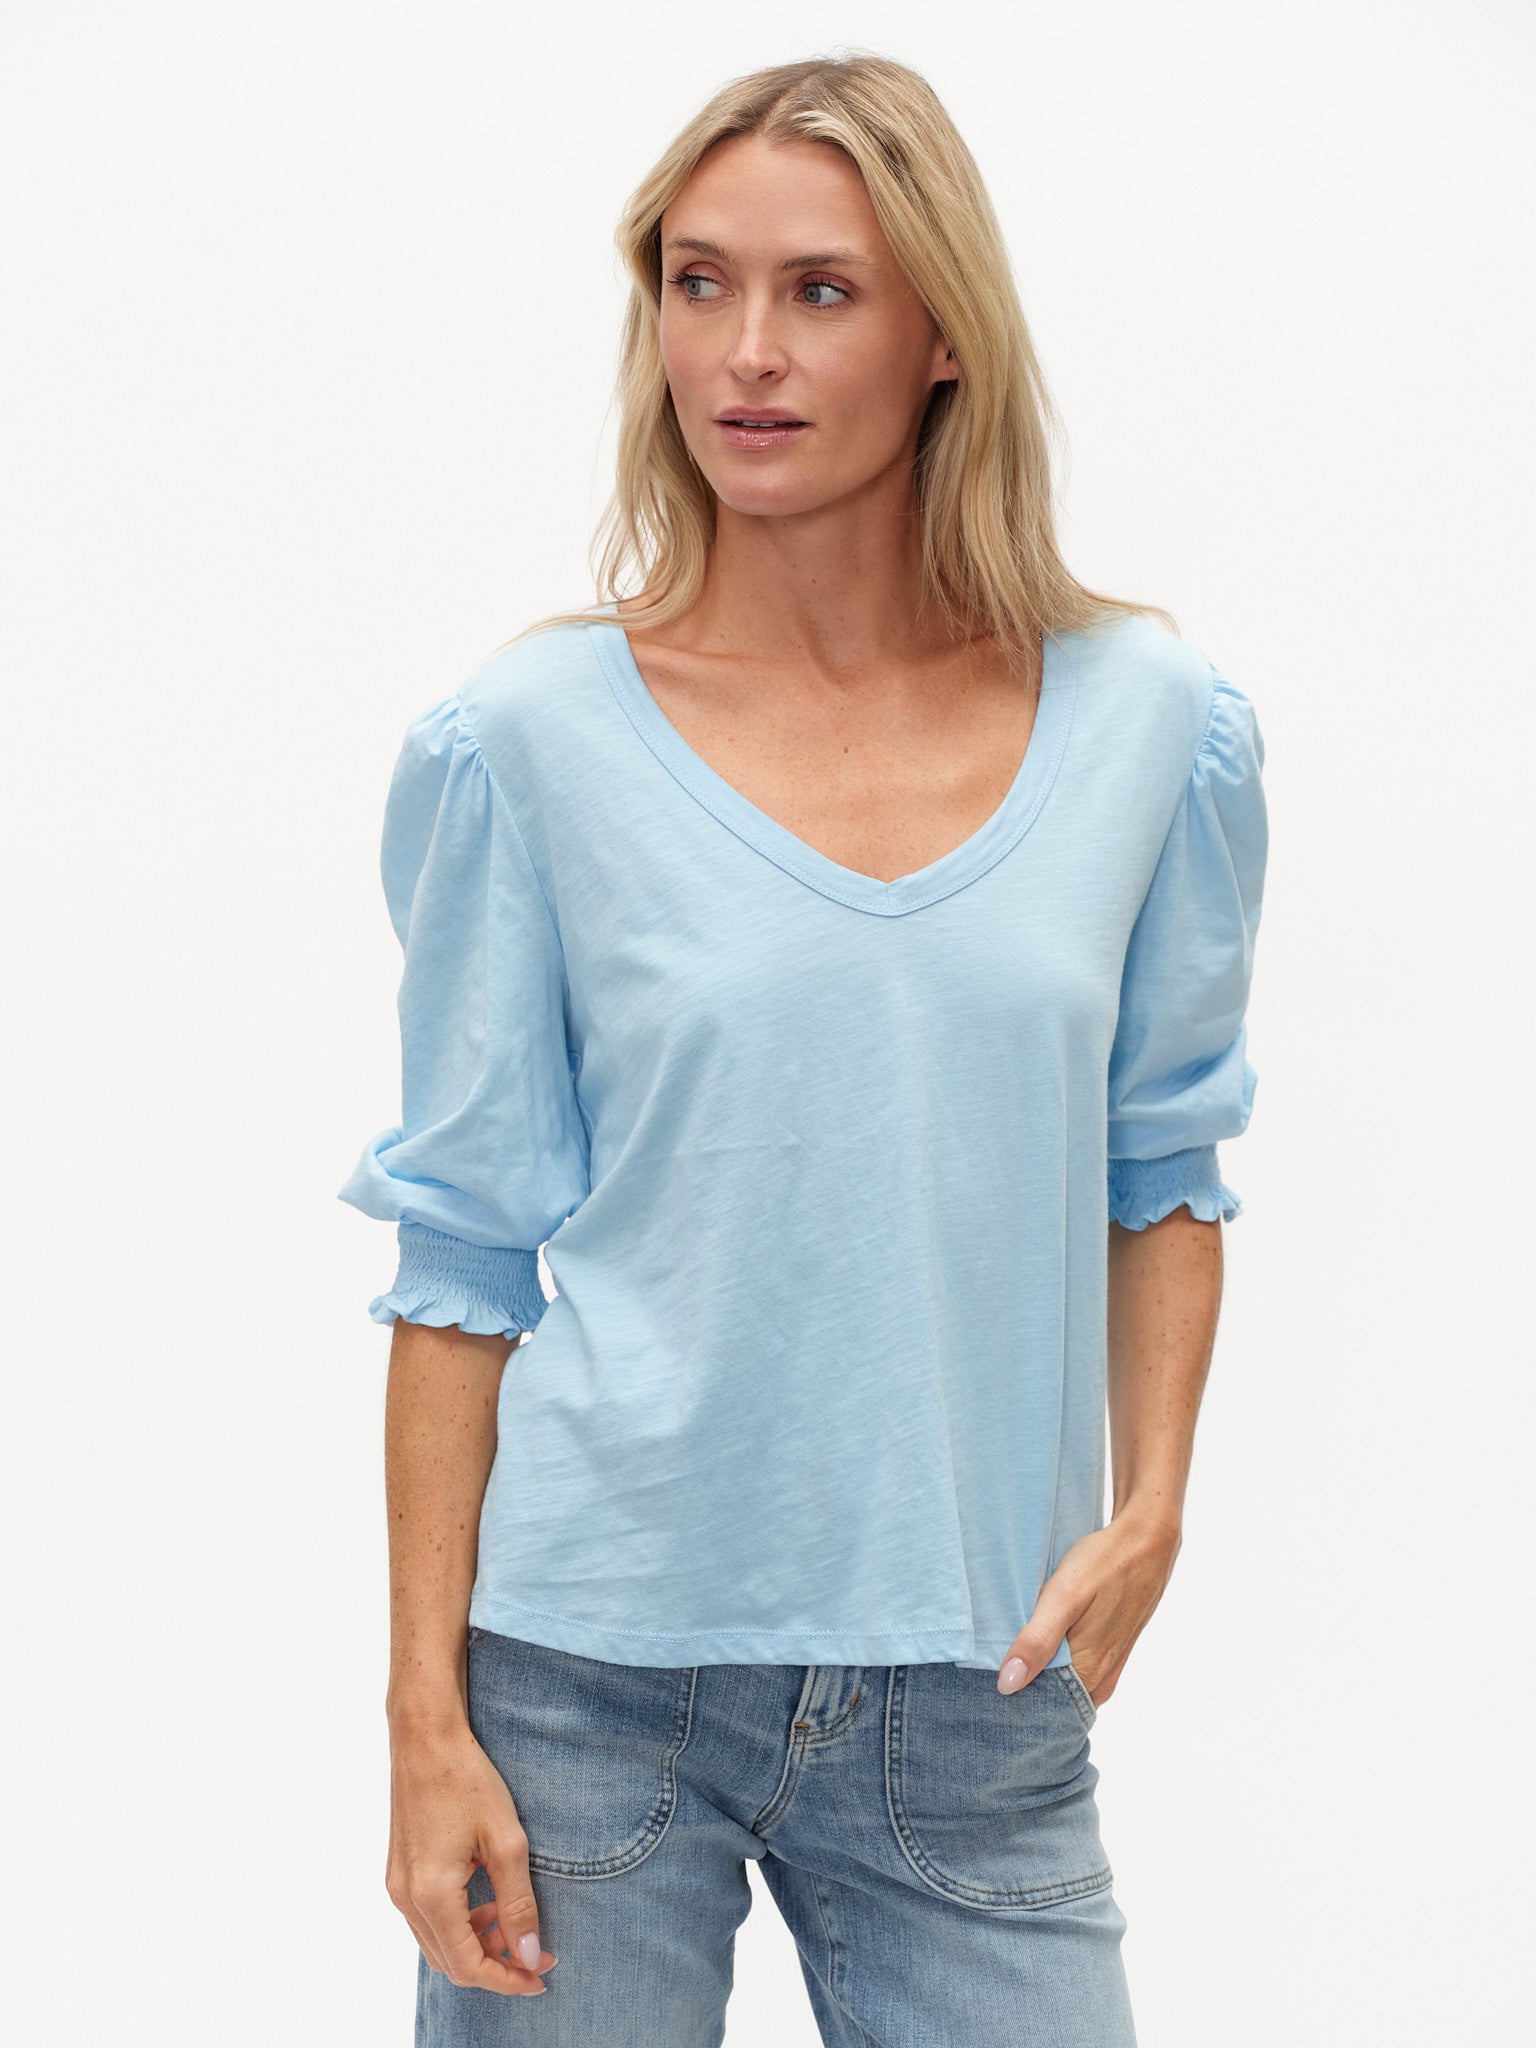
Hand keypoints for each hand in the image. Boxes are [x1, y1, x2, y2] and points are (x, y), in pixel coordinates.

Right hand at [386, 1716, 558, 1997]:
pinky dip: (459, 1926)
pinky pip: (427, 1921)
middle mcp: (406, 1899)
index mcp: (431, 1894)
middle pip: (450, 1963)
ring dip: (477, 1947)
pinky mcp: (398, 1873)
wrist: (426, 1738)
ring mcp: (397, 1887)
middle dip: (496, 1966)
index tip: (543, 1975)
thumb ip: (518, 1904)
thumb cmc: (468, 1780)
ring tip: (513, 1924)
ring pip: (437, 1945)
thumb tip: (530, 1955)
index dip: (508, 1979)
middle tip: (537, 1952)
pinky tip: (486, 1903)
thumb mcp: (506, 1841)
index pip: (469, 1967)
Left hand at [996, 1509, 1182, 1707]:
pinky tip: (1035, 1642)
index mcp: (1089, 1672)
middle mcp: (1101, 1678)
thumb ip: (1037, 1641)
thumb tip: (1007, 1685)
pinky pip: (1076, 1669)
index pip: (1041, 1709)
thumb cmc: (1104, 1564)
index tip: (984, 1688)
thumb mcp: (1064, 1596)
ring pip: (1065, 1685)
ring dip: (1038, 1675)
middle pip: (1053, 1700)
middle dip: (1023, 1691)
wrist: (1146, 1540)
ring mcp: (1108, 1665)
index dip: (1012, 1701)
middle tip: (987, 1671)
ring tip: (1006, 1656)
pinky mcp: (1109, 1649)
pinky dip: (1054, 1662)